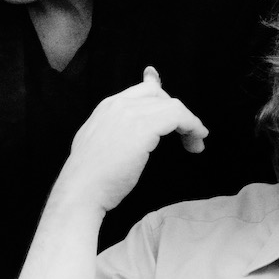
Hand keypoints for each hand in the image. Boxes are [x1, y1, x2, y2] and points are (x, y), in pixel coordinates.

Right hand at [53, 67, 208, 213]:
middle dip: (177, 111)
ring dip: (189, 123)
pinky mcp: (143, 127)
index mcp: (106, 106)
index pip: (143, 89)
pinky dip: (192, 126)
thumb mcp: (98, 142)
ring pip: (172, 105)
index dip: (164, 97)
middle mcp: (119, 104)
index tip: (176, 111)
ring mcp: (130, 113)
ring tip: (195, 143)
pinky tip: (196, 141)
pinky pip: (177, 116)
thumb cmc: (90, 177)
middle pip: (159, 95)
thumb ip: (115, 129)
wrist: (81, 189)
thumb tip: (134, 131)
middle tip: (187, 133)